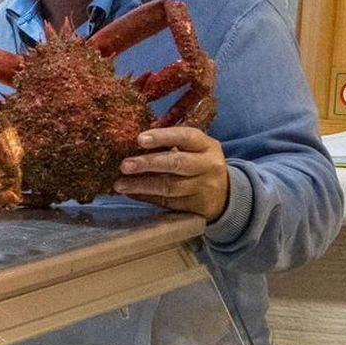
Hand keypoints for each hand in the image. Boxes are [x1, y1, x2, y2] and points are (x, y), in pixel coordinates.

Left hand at [114, 125, 229, 222]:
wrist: (225, 195)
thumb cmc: (199, 164)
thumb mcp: (195, 148)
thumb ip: (171, 141)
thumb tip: (133, 137)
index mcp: (207, 145)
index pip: (186, 137)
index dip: (162, 137)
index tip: (139, 139)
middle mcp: (208, 166)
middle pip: (177, 163)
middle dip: (148, 163)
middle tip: (124, 165)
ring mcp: (203, 188)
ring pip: (170, 187)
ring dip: (142, 185)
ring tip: (120, 184)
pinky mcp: (195, 207)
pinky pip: (167, 202)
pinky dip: (147, 197)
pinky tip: (131, 194)